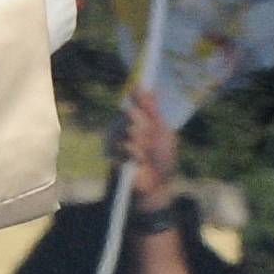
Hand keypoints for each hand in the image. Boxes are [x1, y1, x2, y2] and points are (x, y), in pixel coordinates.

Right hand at [119, 87, 179, 206]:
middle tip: (150, 141)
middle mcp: (126, 125)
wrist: (156, 184)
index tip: (141, 90)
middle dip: (145, 128)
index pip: (136, 102)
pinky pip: (122, 146)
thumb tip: (151, 88)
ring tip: (145, 155)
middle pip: (132, 114)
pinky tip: (137, 162)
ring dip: (141, 144)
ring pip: (127, 130)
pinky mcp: (110, 152)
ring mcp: (116, 138)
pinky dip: (133, 154)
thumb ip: (153, 111)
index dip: (138, 97)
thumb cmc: (162, 158)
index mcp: (139, 119)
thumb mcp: (162, 132)